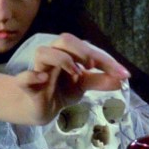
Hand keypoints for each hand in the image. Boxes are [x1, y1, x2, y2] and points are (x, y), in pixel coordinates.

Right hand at [13, 33, 129, 124]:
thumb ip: (101, 81)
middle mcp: (53, 56)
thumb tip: (122, 80)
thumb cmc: (61, 90)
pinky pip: (24, 77)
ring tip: (77, 74)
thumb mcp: (84, 86)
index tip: (123, 74)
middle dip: (82, 50)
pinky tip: (44, 79)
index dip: (106, 61)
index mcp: (68, 53)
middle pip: (64, 40)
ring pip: (43, 52)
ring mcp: (38, 69)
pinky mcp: (27, 85)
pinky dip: (33, 76)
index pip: (87, 49)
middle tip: (93, 66)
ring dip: (62, 59)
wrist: (40, 108)